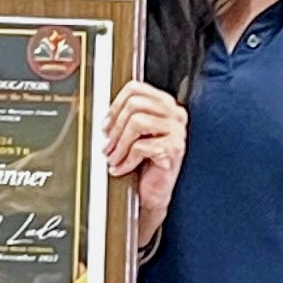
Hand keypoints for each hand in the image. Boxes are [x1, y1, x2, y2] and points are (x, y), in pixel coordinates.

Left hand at [103, 83, 187, 248]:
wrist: (153, 193)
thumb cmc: (143, 165)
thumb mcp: (131, 135)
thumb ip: (123, 118)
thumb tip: (106, 115)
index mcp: (164, 105)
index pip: (136, 88)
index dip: (114, 106)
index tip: (106, 125)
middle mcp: (174, 114)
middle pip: (135, 103)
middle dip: (115, 127)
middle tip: (108, 145)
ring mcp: (176, 131)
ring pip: (137, 122)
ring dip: (119, 144)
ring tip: (114, 158)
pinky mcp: (174, 149)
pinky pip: (142, 146)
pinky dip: (126, 160)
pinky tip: (123, 168)